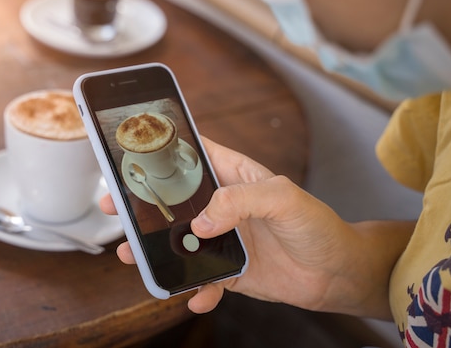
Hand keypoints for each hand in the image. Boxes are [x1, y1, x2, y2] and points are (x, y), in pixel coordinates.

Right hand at [101, 137, 411, 318]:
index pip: (192, 155)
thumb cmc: (317, 225)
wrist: (336, 274)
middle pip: (173, 200)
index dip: (162, 153)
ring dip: (154, 249)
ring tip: (133, 256)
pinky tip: (197, 298)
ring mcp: (223, 238)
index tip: (130, 155)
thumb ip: (240, 201)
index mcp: (234, 176)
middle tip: (115, 208)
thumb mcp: (283, 199)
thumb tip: (201, 225)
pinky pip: (202, 280)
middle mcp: (223, 205)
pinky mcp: (228, 269)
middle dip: (142, 204)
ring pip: (177, 241)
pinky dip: (196, 290)